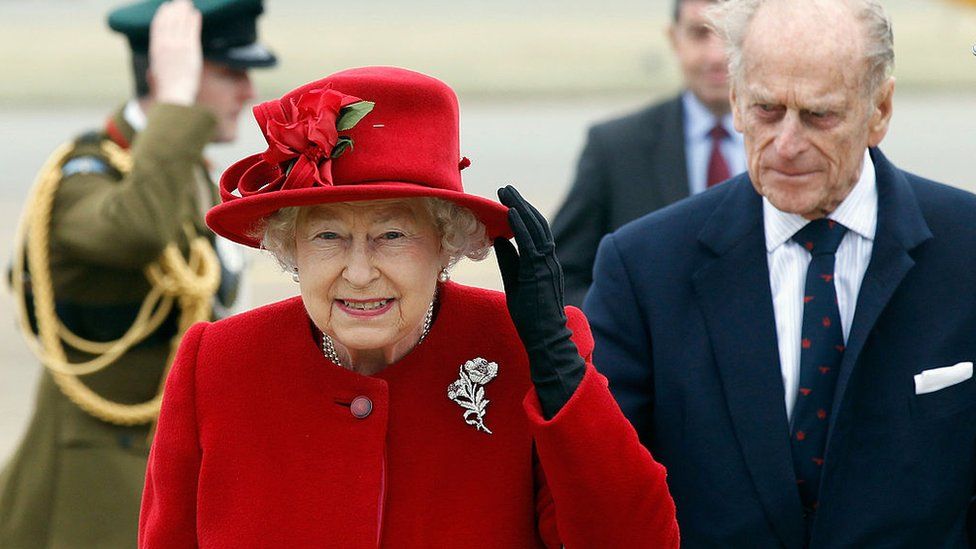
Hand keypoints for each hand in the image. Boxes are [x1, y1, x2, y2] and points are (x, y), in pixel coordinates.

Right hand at [149, 0, 202, 105]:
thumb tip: (151, 73)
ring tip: (189, 3)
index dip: (163, 14)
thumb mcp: (155, 77)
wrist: (174, 94)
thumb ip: (153, 71)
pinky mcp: (190, 49)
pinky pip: (192, 30)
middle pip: (170, 20)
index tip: (166, 7)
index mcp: (155, 48)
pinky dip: (194, 21)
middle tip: (181, 2)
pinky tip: (196, 14)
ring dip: (185, 11)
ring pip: (181, 22)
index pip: (158, 25)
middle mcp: (165, 44)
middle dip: (175, 9)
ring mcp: (178, 45)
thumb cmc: (165, 90)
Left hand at [494, 185, 583, 418]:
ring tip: (506, 193)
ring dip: (521, 208)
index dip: (522, 214)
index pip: (535, 232)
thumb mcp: (515, 283)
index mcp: (544, 263)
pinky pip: (533, 243)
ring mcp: (547, 265)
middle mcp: (549, 260)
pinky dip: (523, 226)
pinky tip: (512, 212)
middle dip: (521, 204)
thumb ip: (510, 261)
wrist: (545, 338)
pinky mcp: (542, 272)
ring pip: (537, 229)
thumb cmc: (531, 316)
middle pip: (537, 225)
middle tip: (505, 188)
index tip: (507, 200)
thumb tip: (499, 239)